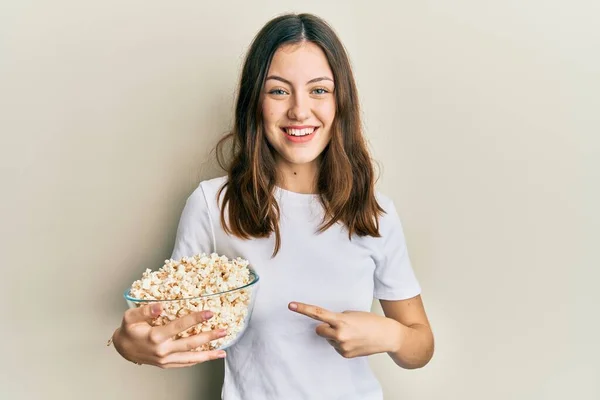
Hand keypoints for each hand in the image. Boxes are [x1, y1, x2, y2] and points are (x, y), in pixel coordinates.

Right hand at [111, 303, 226, 367]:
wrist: (122, 349)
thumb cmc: (128, 330)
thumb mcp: (130, 316)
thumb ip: (145, 310)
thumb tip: (161, 306)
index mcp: (155, 337)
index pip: (179, 327)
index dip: (195, 319)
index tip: (210, 313)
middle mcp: (162, 350)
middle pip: (190, 344)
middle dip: (209, 337)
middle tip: (223, 331)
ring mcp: (165, 360)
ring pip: (190, 358)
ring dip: (208, 354)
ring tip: (223, 351)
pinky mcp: (166, 364)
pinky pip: (185, 364)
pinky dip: (198, 361)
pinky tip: (209, 357)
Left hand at [288, 302, 402, 358]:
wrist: (387, 336)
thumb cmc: (371, 321)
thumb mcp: (352, 314)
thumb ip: (337, 318)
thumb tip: (327, 324)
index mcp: (341, 320)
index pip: (317, 313)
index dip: (303, 309)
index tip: (291, 305)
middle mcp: (339, 334)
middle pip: (318, 329)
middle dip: (324, 327)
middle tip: (337, 324)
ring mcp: (342, 346)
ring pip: (328, 339)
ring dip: (334, 335)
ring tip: (351, 333)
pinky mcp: (344, 354)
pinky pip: (335, 346)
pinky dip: (341, 343)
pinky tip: (353, 340)